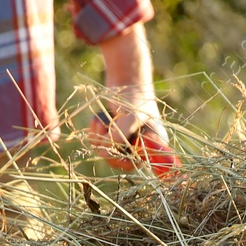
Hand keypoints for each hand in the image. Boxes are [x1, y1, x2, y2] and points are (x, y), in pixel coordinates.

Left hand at [92, 24, 177, 175]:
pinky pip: (98, 143)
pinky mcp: (111, 135)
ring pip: (105, 151)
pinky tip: (96, 119)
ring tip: (99, 121)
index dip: (122, 161)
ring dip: (98, 137)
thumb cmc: (135, 96)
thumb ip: (121, 135)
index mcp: (152, 145)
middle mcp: (139, 146)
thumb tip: (107, 150)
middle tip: (102, 128)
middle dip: (106, 146)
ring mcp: (124, 141)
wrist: (127, 80)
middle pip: (118, 160)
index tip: (111, 150)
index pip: (136, 164)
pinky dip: (94, 132)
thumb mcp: (131, 116)